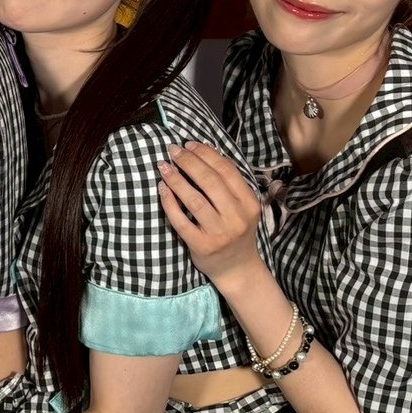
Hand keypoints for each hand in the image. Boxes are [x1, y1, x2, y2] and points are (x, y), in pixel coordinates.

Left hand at [159, 142, 266, 288]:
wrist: (237, 268)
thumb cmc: (235, 230)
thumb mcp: (242, 207)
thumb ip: (228, 185)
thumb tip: (203, 152)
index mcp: (249, 203)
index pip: (226, 170)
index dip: (206, 154)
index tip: (189, 144)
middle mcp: (236, 217)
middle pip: (210, 181)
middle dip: (188, 161)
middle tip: (172, 150)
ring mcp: (219, 233)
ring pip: (194, 199)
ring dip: (176, 179)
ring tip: (163, 166)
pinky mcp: (201, 245)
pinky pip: (181, 220)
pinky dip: (169, 202)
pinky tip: (161, 189)